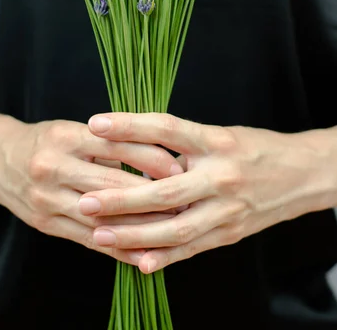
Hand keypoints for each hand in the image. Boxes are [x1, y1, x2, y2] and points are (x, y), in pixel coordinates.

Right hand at [0, 116, 182, 264]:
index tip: (178, 165)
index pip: (116, 145)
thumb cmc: (46, 141)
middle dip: (152, 193)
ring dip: (140, 224)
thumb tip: (160, 155)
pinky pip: (88, 239)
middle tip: (184, 198)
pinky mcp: (46, 224)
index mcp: (66, 137)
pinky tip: (142, 252)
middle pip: (111, 183)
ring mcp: (47, 199)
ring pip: (102, 217)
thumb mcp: (74, 129)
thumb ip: (110, 142)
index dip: (150, 156)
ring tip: (171, 227)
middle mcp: (54, 167)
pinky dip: (117, 248)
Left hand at [80, 112, 322, 272]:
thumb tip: (137, 150)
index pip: (167, 129)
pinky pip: (193, 248)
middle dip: (121, 198)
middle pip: (165, 190)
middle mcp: (221, 176)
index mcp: (216, 141)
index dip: (129, 126)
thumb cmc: (255, 148)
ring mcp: (227, 209)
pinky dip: (165, 258)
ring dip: (134, 235)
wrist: (302, 173)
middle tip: (86, 201)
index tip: (96, 124)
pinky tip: (139, 262)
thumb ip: (183, 144)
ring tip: (99, 235)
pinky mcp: (230, 233)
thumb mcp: (221, 134)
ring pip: (175, 228)